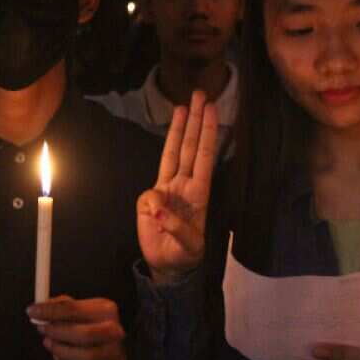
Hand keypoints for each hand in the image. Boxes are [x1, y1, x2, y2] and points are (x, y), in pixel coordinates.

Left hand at [27, 296, 125, 359]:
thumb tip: (38, 309)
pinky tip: (60, 359)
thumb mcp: (79, 309)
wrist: (112, 344)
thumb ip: (59, 307)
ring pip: (85, 357)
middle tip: (42, 329)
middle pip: (84, 335)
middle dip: (57, 333)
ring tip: (50, 344)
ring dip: (61, 351)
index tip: (32, 311)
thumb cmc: (90, 324)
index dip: (50, 311)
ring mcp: (115, 353)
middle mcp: (115, 331)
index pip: (74, 308)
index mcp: (106, 309)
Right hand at [137, 90, 217, 283]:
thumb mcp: (188, 246)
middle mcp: (185, 185)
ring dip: (178, 130)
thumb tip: (157, 203)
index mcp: (199, 193)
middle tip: (200, 93)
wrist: (168, 265)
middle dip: (195, 120)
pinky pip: (148, 192)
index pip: (204, 156)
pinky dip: (150, 202)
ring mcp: (168, 189)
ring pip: (173, 153)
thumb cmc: (185, 255)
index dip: (207, 132)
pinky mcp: (151, 199)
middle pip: (190, 146)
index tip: (211, 109)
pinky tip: (154, 216)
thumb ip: (176, 226)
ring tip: (182, 106)